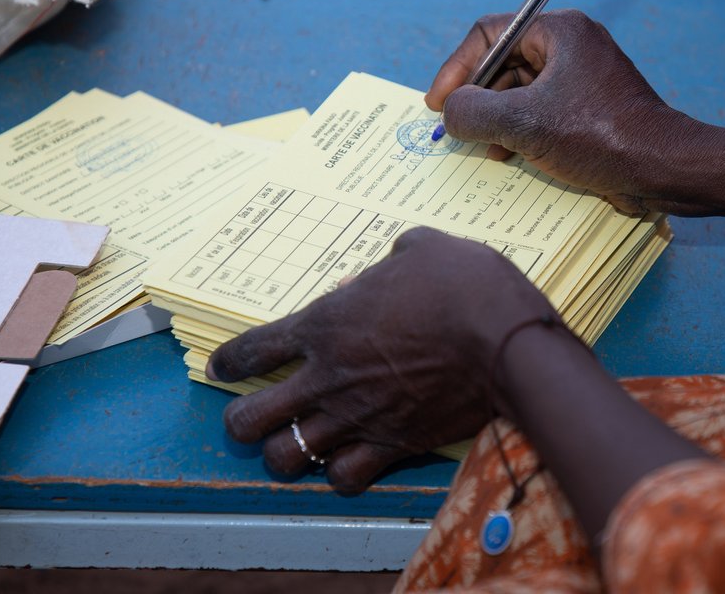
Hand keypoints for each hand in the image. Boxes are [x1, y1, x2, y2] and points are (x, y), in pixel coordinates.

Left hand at [206, 227, 557, 493]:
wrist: (504, 340)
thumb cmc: (462, 284)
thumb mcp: (422, 247)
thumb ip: (395, 255)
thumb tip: (391, 263)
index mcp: (325, 323)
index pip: (252, 350)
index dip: (228, 362)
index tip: (221, 369)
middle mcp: (328, 377)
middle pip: (249, 420)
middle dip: (240, 421)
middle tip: (252, 417)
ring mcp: (357, 417)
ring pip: (286, 458)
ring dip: (284, 453)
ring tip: (293, 446)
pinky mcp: (392, 445)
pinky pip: (344, 478)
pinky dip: (340, 473)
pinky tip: (347, 462)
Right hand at [426, 10, 690, 212]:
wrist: (663, 170)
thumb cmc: (599, 137)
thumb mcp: (524, 124)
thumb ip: (473, 112)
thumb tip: (450, 113)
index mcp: (560, 32)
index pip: (489, 34)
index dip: (457, 69)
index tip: (438, 104)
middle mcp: (571, 47)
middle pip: (503, 63)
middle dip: (477, 98)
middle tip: (457, 130)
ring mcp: (582, 79)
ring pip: (520, 92)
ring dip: (496, 120)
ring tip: (485, 149)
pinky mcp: (589, 109)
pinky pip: (541, 111)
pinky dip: (519, 131)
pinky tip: (509, 157)